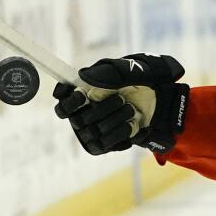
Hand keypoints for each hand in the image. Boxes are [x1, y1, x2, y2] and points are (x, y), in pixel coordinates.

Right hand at [53, 54, 188, 154]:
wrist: (154, 100)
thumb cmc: (134, 80)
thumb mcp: (122, 71)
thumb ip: (103, 74)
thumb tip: (84, 79)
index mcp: (80, 93)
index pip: (62, 103)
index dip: (69, 101)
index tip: (82, 94)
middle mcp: (81, 113)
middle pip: (78, 120)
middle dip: (102, 109)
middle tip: (121, 99)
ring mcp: (90, 131)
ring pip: (93, 132)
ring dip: (115, 119)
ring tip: (131, 109)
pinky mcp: (102, 144)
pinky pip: (104, 144)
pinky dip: (120, 132)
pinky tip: (132, 123)